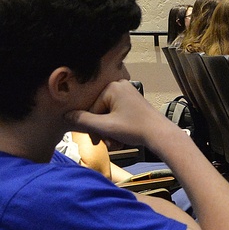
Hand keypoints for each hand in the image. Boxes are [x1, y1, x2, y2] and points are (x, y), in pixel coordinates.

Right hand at [64, 79, 178, 147]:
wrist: (160, 135)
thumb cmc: (136, 128)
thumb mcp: (105, 126)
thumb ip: (83, 121)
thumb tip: (66, 115)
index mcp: (112, 87)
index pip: (91, 108)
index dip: (92, 127)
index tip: (96, 141)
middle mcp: (120, 86)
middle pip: (99, 112)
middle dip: (102, 131)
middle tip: (108, 143)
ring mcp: (127, 94)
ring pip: (108, 116)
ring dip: (109, 132)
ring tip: (117, 143)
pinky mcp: (133, 103)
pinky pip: (117, 115)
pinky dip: (117, 128)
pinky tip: (122, 139)